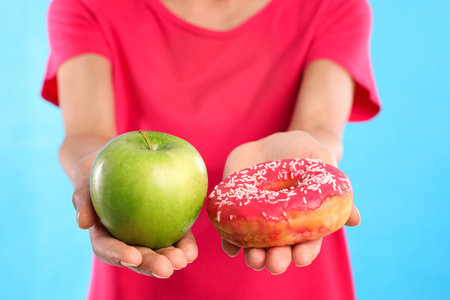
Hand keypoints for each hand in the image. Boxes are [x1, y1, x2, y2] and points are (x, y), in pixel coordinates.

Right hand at [72, 152, 197, 277]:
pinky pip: (175, 237)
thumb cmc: (95, 165)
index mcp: (102, 232)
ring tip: (184, 260)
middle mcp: (125, 237)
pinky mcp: (165, 223)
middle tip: (166, 268)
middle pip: (136, 256)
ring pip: (158, 251)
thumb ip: (82, 196)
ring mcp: (146, 233)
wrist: (118, 157)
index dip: (119, 255)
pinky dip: (183, 245)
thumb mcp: (84, 174)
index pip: (107, 248)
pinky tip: (192, 252)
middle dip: (151, 264)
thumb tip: (83, 223)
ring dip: (171, 259)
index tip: (133, 257)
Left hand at [221, 131, 359, 273]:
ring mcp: (257, 220)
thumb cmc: (303, 152)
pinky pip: (231, 230)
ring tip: (255, 258)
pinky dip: (230, 241)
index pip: (307, 243)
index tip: (302, 257)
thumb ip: (334, 186)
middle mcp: (280, 226)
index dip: (306, 252)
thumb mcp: (321, 160)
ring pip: (255, 246)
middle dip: (278, 259)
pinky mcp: (236, 211)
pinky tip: (230, 248)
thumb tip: (356, 220)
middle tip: (276, 263)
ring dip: (254, 256)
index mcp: (303, 220)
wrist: (272, 143)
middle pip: (280, 250)